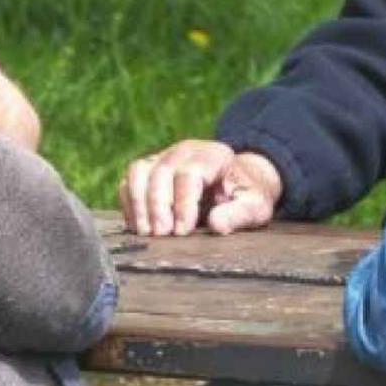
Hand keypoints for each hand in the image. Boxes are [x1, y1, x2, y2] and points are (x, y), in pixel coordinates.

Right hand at [118, 140, 282, 236]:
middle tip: (161, 235)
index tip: (182, 231)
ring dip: (138, 203)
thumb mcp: (255, 205)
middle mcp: (185, 151)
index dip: (183, 203)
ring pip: (139, 172)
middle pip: (161, 171)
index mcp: (213, 155)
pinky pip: (129, 181)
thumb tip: (217, 226)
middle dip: (158, 205)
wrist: (236, 181)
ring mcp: (163, 157)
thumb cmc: (246, 194)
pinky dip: (130, 203)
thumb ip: (238, 214)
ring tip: (145, 232)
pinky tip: (138, 226)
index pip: (190, 174)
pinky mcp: (149, 169)